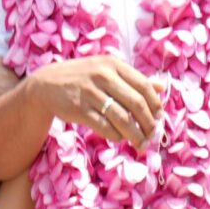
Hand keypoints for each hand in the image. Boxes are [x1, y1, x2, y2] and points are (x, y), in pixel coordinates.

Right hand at [25, 54, 162, 147]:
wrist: (47, 84)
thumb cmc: (83, 78)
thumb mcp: (107, 71)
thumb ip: (134, 79)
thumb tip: (162, 88)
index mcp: (113, 64)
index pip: (143, 86)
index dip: (155, 105)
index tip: (159, 118)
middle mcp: (103, 76)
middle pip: (136, 103)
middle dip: (148, 123)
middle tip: (152, 135)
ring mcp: (90, 93)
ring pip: (122, 118)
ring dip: (135, 135)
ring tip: (141, 143)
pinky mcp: (80, 109)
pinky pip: (105, 127)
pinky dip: (116, 136)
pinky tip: (119, 138)